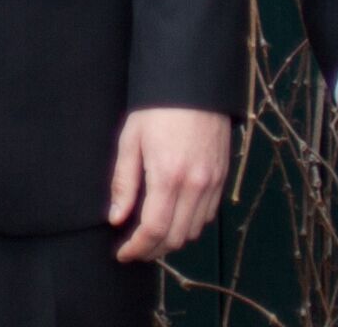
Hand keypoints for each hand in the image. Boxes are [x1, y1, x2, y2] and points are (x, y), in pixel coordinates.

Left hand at [103, 106, 232, 264]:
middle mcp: (195, 184)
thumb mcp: (130, 140)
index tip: (122, 253)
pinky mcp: (222, 177)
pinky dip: (189, 224)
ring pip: (193, 231)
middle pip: (175, 238)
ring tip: (151, 234)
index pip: (154, 229)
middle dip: (152, 250)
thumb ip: (123, 183)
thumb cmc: (157, 108)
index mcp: (168, 175)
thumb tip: (116, 218)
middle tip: (133, 248)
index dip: (137, 248)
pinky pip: (208, 216)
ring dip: (171, 239)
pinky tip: (173, 216)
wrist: (193, 84)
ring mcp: (212, 182)